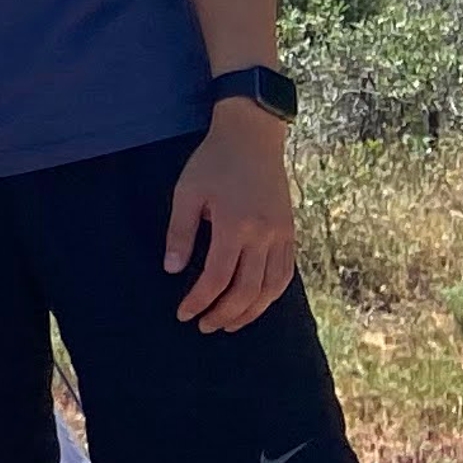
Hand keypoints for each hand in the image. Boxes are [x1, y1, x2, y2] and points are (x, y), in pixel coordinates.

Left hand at [167, 105, 296, 330]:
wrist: (253, 137)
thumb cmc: (214, 162)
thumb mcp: (187, 192)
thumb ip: (180, 233)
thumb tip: (172, 270)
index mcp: (236, 225)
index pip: (218, 278)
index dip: (200, 300)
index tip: (184, 314)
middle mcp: (264, 236)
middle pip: (247, 290)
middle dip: (224, 314)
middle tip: (204, 326)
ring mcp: (282, 236)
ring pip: (271, 288)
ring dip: (250, 312)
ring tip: (229, 324)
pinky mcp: (291, 233)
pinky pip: (286, 275)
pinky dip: (271, 295)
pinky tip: (256, 303)